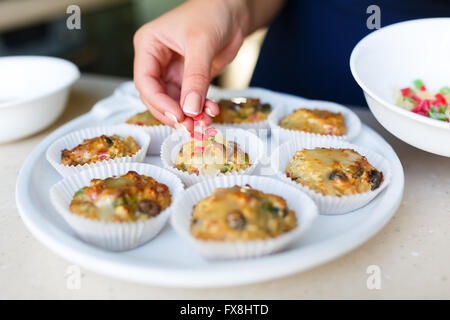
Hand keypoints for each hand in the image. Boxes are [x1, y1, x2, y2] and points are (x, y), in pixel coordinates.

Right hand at [133, 0, 248, 130]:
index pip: (145, 82)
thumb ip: (196, 78)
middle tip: (190, 126)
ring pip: (173, 103)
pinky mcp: (189, 79)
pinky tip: (211, 112)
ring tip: (204, 121)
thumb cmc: (211, 14)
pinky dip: (199, 110)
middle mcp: (157, 61)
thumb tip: (190, 109)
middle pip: (156, 97)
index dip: (159, 103)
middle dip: (173, 114)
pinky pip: (189, 101)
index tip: (178, 116)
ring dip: (188, 115)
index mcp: (149, 46)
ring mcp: (172, 72)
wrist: (233, 11)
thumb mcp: (201, 44)